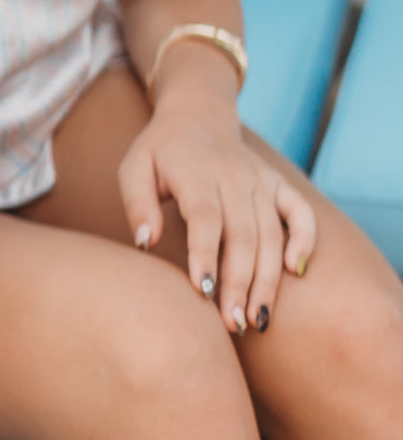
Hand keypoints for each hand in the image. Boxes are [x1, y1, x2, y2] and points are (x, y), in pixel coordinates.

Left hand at [117, 68, 315, 334]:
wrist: (197, 115)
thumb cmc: (159, 152)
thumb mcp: (134, 169)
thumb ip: (137, 204)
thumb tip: (145, 242)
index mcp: (195, 172)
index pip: (205, 217)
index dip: (205, 254)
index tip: (203, 292)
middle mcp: (233, 176)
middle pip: (242, 234)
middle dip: (239, 283)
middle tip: (233, 324)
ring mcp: (260, 181)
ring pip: (271, 234)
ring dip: (267, 279)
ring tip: (257, 319)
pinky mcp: (279, 185)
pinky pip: (301, 213)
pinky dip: (305, 240)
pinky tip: (294, 272)